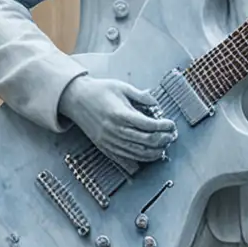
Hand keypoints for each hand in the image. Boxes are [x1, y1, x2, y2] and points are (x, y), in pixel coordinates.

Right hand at [58, 74, 175, 164]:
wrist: (75, 99)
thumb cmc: (99, 91)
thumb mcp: (121, 87)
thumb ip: (141, 96)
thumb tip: (157, 103)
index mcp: (120, 114)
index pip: (149, 125)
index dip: (164, 126)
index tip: (171, 124)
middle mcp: (115, 130)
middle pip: (147, 141)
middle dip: (164, 139)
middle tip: (172, 135)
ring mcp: (110, 141)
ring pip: (139, 153)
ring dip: (155, 151)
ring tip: (164, 146)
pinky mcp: (105, 147)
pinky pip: (126, 158)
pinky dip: (141, 159)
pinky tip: (150, 155)